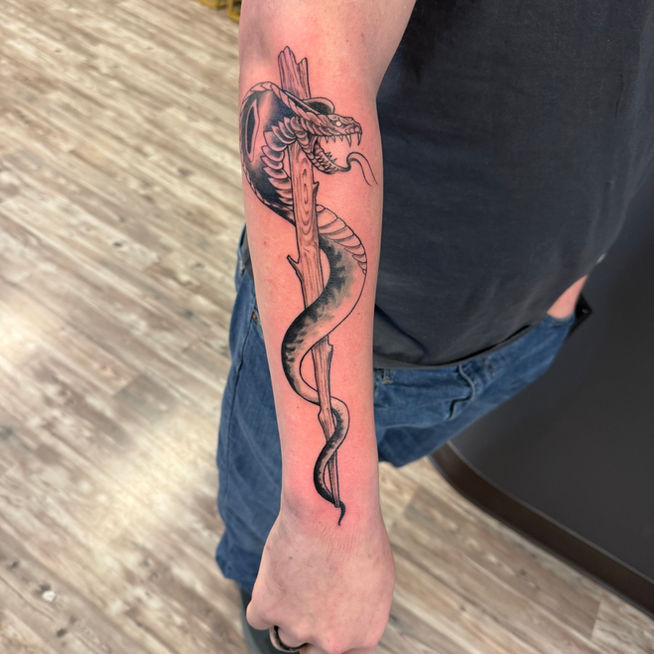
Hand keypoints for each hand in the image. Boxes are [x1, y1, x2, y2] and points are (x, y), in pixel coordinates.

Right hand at [246, 504, 394, 653]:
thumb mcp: (376, 576)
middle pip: (312, 650)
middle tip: (306, 597)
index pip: (344, 653)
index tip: (324, 621)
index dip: (332, 634)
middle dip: (309, 627)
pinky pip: (258, 617)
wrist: (331, 511)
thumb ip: (360, 606)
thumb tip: (347, 613)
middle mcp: (332, 641)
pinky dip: (263, 599)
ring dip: (286, 609)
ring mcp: (299, 628)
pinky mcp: (269, 609)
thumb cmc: (358, 533)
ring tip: (297, 571)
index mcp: (365, 634)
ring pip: (284, 634)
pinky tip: (275, 575)